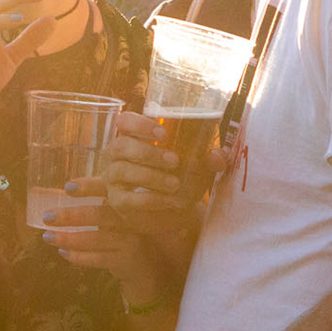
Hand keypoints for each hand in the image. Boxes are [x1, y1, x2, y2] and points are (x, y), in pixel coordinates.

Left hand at [40, 181, 161, 293]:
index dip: (89, 187)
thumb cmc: (123, 233)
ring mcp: (129, 240)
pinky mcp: (125, 260)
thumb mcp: (114, 215)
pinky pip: (98, 258)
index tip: (68, 187)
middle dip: (71, 216)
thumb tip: (48, 193)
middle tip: (48, 216)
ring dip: (69, 238)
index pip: (108, 190)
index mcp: (125, 202)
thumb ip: (93, 204)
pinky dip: (78, 256)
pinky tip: (63, 252)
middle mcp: (130, 218)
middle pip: (99, 215)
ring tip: (48, 237)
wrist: (147, 266)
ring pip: (96, 238)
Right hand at [107, 112, 204, 234]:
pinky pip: (127, 199)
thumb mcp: (194, 164)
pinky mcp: (117, 201)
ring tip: (175, 184)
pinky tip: (169, 201)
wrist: (172, 209)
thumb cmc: (178, 175)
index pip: (125, 121)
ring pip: (122, 171)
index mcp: (132, 136)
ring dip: (150, 176)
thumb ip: (208, 158)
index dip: (138, 124)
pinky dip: (150, 199)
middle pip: (120, 146)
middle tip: (175, 160)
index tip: (163, 133)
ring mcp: (113, 179)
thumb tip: (218, 157)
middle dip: (148, 152)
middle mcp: (116, 155)